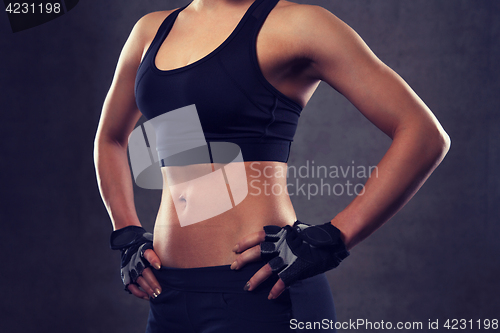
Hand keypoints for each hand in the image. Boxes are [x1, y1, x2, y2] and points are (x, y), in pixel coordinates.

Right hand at [127, 248, 162, 300]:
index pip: (148, 254)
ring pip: (139, 280)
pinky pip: (131, 287)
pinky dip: (138, 293)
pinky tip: (147, 296)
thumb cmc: (150, 252)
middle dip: (152, 282)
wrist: (131, 251)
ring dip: (147, 288)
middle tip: (159, 290)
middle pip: (145, 271)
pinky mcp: (127, 277)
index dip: (153, 260)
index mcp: (144, 251)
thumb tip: (180, 260)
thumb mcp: (155, 249)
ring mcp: (131, 269)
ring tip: (156, 295)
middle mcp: (137, 260)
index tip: (159, 267)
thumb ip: (163, 254)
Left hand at [231, 221, 348, 299]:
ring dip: (255, 279)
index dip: (245, 242)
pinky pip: (283, 282)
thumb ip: (283, 236)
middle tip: (233, 267)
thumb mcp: (295, 232)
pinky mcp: (296, 269)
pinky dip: (276, 290)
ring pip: (267, 270)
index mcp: (280, 234)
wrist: (330, 241)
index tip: (235, 248)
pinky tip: (270, 296)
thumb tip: (274, 238)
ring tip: (247, 287)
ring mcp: (289, 257)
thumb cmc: (313, 237)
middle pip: (257, 253)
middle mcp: (282, 245)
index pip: (258, 236)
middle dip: (243, 260)